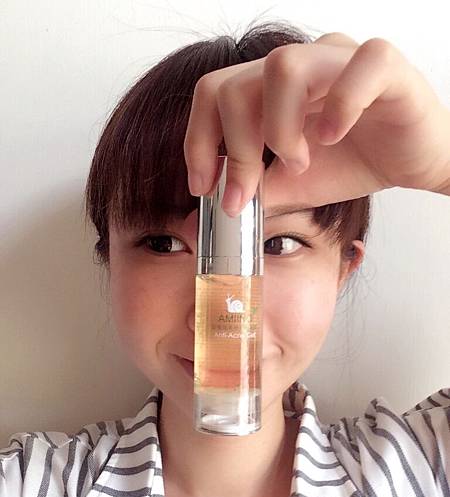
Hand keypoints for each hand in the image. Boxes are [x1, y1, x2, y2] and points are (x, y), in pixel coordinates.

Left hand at [183, 33, 449, 215]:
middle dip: (233, 149)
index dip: (198, 141)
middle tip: (246, 192)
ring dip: (279, 129)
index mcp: (273, 88)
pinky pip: (357, 67)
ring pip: (283, 66)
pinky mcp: (386, 68)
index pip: (214, 94)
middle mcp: (301, 65)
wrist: (414, 163)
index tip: (202, 186)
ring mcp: (340, 59)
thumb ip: (255, 188)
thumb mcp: (293, 184)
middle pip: (236, 85)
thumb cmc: (356, 162)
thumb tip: (213, 206)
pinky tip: (333, 138)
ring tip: (299, 162)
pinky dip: (339, 106)